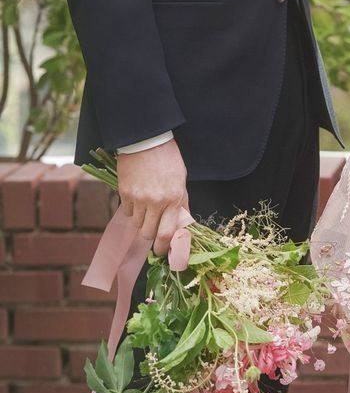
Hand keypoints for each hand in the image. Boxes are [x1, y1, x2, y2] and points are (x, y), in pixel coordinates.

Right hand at [117, 139, 188, 256]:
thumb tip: (182, 226)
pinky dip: (132, 209)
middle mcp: (156, 202)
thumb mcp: (181, 181)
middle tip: (153, 227)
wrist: (146, 141)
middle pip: (148, 234)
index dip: (163, 247)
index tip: (162, 252)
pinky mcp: (124, 193)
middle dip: (151, 234)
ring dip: (142, 220)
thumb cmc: (168, 159)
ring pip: (137, 224)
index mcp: (174, 198)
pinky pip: (127, 212)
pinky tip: (137, 196)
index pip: (167, 234)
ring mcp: (139, 198)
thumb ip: (181, 204)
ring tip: (146, 205)